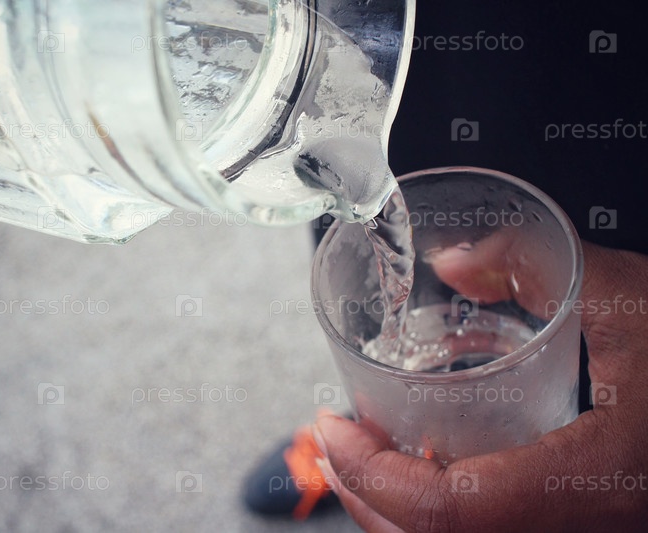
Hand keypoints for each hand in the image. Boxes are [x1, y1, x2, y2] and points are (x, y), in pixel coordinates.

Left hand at [313, 241, 647, 531]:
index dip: (372, 474)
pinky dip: (436, 523)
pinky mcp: (587, 531)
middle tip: (334, 443)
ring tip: (364, 460)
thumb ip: (532, 258)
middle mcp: (594, 531)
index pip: (451, 511)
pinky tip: (428, 478)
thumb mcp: (628, 293)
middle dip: (363, 499)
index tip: (332, 425)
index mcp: (601, 480)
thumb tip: (453, 261)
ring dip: (392, 516)